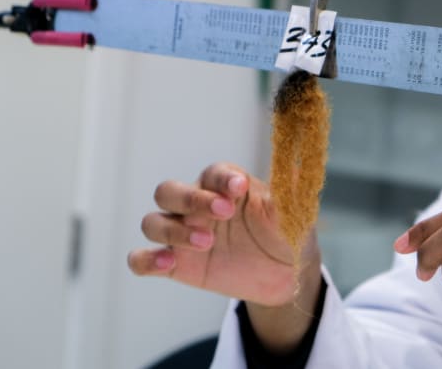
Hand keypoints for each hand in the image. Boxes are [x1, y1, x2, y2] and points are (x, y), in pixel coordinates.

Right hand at [127, 162, 318, 307]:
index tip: (239, 189)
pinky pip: (142, 259)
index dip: (220, 179)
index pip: (212, 173)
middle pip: (169, 190)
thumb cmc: (288, 233)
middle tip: (223, 214)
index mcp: (226, 186)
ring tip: (208, 243)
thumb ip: (290, 190)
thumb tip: (299, 165)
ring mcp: (184, 234)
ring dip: (173, 230)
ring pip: (153, 222)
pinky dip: (147, 259)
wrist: (287, 275)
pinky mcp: (176, 264)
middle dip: (190, 199)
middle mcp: (199, 205)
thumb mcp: (294, 213)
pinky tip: (168, 262)